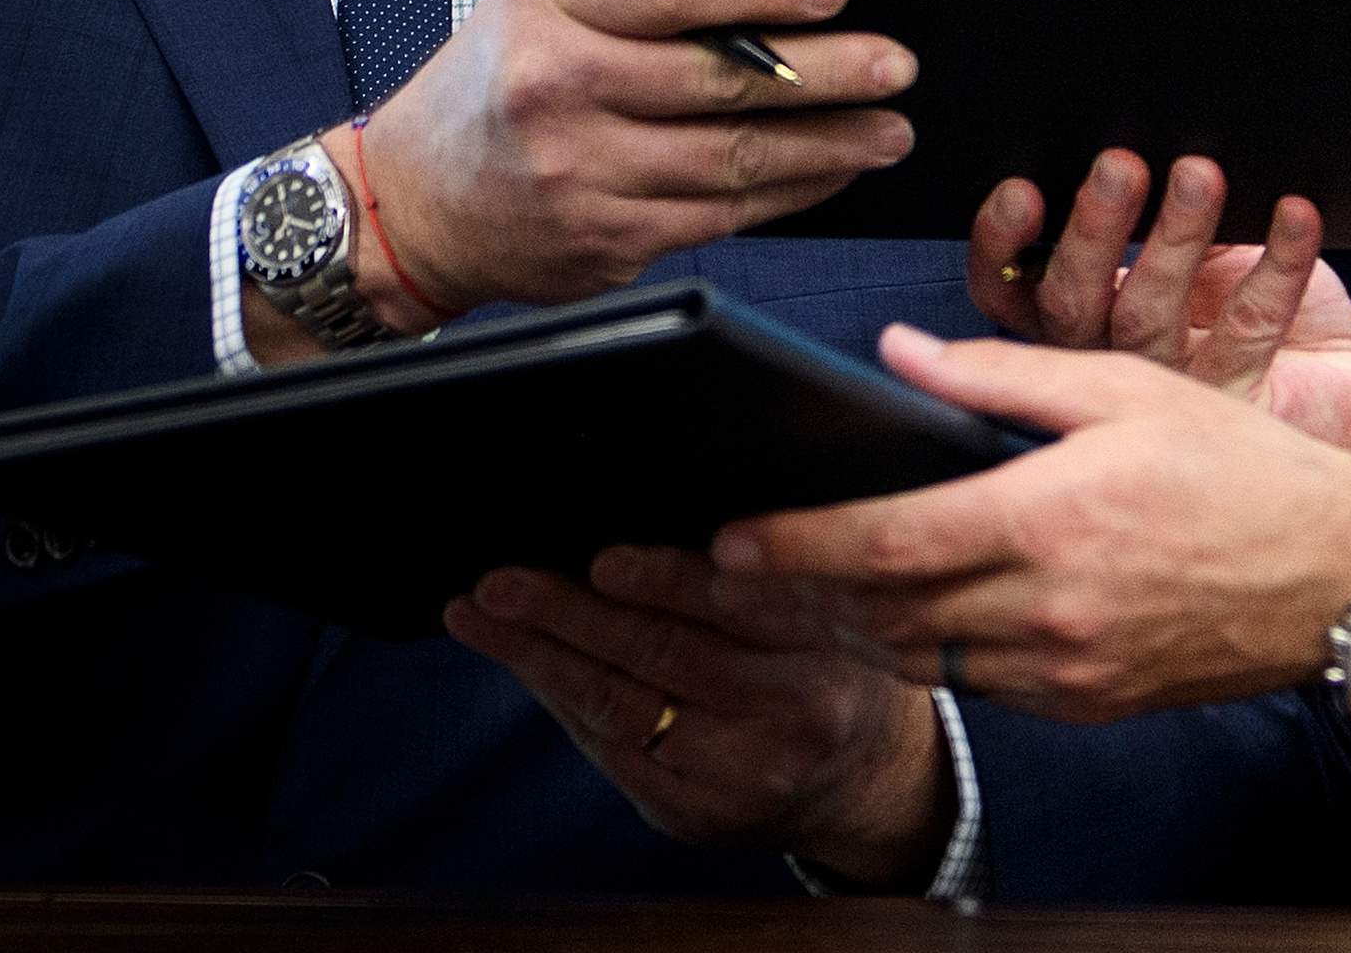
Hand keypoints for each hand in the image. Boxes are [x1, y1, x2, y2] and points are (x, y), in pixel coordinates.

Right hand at [333, 0, 912, 332]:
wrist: (415, 202)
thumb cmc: (494, 77)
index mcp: (544, 3)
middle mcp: (558, 87)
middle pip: (720, 80)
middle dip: (825, 74)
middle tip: (893, 65)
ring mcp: (581, 173)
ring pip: (733, 158)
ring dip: (828, 144)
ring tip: (888, 127)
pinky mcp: (607, 241)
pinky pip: (722, 215)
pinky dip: (789, 192)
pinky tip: (830, 169)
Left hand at [444, 547, 952, 887]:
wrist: (869, 786)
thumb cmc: (834, 670)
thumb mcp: (828, 614)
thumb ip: (758, 581)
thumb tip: (636, 532)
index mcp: (826, 659)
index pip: (735, 611)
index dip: (664, 582)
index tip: (601, 559)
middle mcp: (785, 726)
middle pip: (662, 660)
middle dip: (567, 617)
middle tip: (500, 583)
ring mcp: (733, 782)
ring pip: (619, 711)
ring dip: (538, 660)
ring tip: (480, 617)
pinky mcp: (692, 817)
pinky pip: (611, 753)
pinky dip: (562, 702)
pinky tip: (526, 665)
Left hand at [716, 325, 1350, 721]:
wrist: (1342, 577)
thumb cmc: (1241, 468)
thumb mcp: (1124, 388)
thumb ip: (1000, 375)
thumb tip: (896, 354)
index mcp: (1049, 518)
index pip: (887, 545)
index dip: (796, 547)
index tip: (731, 538)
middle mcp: (1049, 609)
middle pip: (882, 616)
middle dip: (801, 594)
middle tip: (736, 568)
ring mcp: (1067, 670)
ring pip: (921, 659)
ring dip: (857, 627)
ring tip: (809, 587)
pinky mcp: (1086, 704)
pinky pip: (978, 684)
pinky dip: (931, 650)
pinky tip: (915, 611)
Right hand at [970, 154, 1350, 462]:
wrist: (1346, 391)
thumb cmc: (1254, 302)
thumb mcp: (1196, 240)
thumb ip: (1153, 204)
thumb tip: (1138, 135)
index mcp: (1083, 315)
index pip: (1013, 289)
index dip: (1003, 244)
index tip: (1024, 189)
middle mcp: (1111, 359)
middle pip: (1071, 304)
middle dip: (1092, 227)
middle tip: (1121, 164)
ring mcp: (1171, 392)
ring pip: (1147, 318)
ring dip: (1173, 237)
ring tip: (1199, 175)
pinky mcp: (1240, 404)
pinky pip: (1249, 327)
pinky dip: (1277, 262)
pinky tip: (1293, 216)